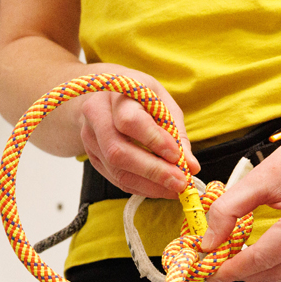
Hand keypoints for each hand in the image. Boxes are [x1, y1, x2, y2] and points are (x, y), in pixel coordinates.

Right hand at [75, 65, 199, 198]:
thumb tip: (191, 167)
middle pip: (118, 152)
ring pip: (117, 171)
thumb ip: (177, 133)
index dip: (155, 141)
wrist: (106, 96)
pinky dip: (141, 187)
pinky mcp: (92, 158)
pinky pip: (116, 179)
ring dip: (149, 185)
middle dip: (153, 171)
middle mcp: (96, 115)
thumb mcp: (162, 103)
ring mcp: (89, 139)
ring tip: (175, 189)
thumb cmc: (139, 97)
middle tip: (180, 182)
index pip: (130, 121)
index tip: (178, 156)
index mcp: (116, 92)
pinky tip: (160, 188)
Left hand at [199, 107, 280, 281]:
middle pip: (276, 272)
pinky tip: (274, 248)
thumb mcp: (261, 177)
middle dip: (245, 271)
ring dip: (265, 270)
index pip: (262, 259)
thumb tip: (209, 241)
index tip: (211, 271)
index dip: (232, 269)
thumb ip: (229, 210)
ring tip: (245, 253)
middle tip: (222, 261)